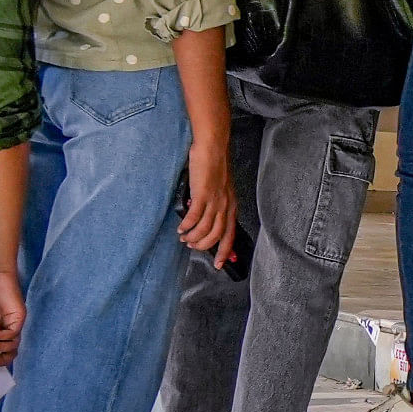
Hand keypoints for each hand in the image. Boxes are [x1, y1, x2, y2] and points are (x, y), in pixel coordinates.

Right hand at [177, 134, 236, 257]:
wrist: (213, 147)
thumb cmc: (215, 166)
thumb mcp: (221, 189)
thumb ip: (217, 205)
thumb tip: (205, 219)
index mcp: (232, 205)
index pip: (231, 234)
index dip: (226, 251)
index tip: (220, 264)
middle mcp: (226, 205)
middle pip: (217, 236)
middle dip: (204, 246)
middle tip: (193, 247)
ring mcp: (215, 201)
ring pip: (205, 230)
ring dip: (193, 237)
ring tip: (184, 238)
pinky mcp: (203, 194)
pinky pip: (194, 217)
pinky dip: (186, 226)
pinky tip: (181, 228)